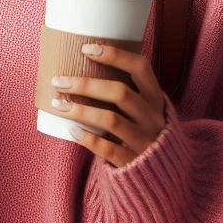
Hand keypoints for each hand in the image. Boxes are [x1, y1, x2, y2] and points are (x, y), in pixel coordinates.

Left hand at [49, 42, 169, 167]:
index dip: (115, 55)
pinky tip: (71, 130)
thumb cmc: (144, 132)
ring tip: (57, 104)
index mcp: (155, 98)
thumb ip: (126, 93)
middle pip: (120, 93)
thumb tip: (82, 68)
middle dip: (86, 84)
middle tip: (58, 81)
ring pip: (111, 120)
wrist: (165, 174)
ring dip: (80, 110)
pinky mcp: (133, 161)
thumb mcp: (145, 110)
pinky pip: (108, 148)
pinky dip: (88, 138)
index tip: (86, 48)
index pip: (140, 67)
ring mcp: (144, 140)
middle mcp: (152, 117)